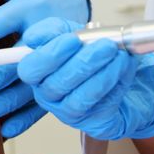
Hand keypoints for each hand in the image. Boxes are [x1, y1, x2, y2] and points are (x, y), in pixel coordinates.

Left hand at [0, 0, 89, 136]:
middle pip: (16, 58)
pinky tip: (6, 128)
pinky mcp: (60, 76)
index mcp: (29, 6)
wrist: (71, 1)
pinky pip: (44, 100)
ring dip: (5, 101)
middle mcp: (44, 32)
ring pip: (30, 84)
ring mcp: (54, 57)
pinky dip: (26, 116)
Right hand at [17, 17, 153, 139]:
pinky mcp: (93, 122)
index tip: (72, 39)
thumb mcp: (72, 33)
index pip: (30, 70)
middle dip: (83, 62)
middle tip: (105, 45)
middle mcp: (49, 95)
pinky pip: (100, 106)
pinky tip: (123, 67)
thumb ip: (52, 30)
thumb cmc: (93, 53)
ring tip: (119, 54)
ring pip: (78, 98)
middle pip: (56, 84)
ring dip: (101, 74)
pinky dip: (113, 84)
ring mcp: (69, 112)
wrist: (123, 73)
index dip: (49, 56)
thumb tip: (34, 38)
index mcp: (38, 73)